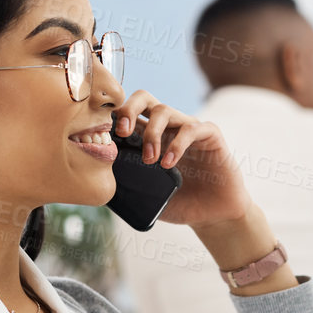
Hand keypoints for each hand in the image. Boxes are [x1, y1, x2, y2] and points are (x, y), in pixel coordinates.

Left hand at [113, 90, 249, 227]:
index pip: (128, 112)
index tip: (104, 136)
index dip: (113, 116)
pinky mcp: (210, 135)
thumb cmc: (179, 202)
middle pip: (144, 98)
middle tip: (122, 134)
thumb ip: (127, 186)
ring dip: (152, 133)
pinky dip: (177, 144)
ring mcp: (188, 128)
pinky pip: (192, 128)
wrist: (212, 214)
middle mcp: (168, 127)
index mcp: (149, 137)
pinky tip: (169, 164)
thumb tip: (100, 184)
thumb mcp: (147, 195)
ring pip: (164, 110)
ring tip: (149, 161)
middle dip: (128, 110)